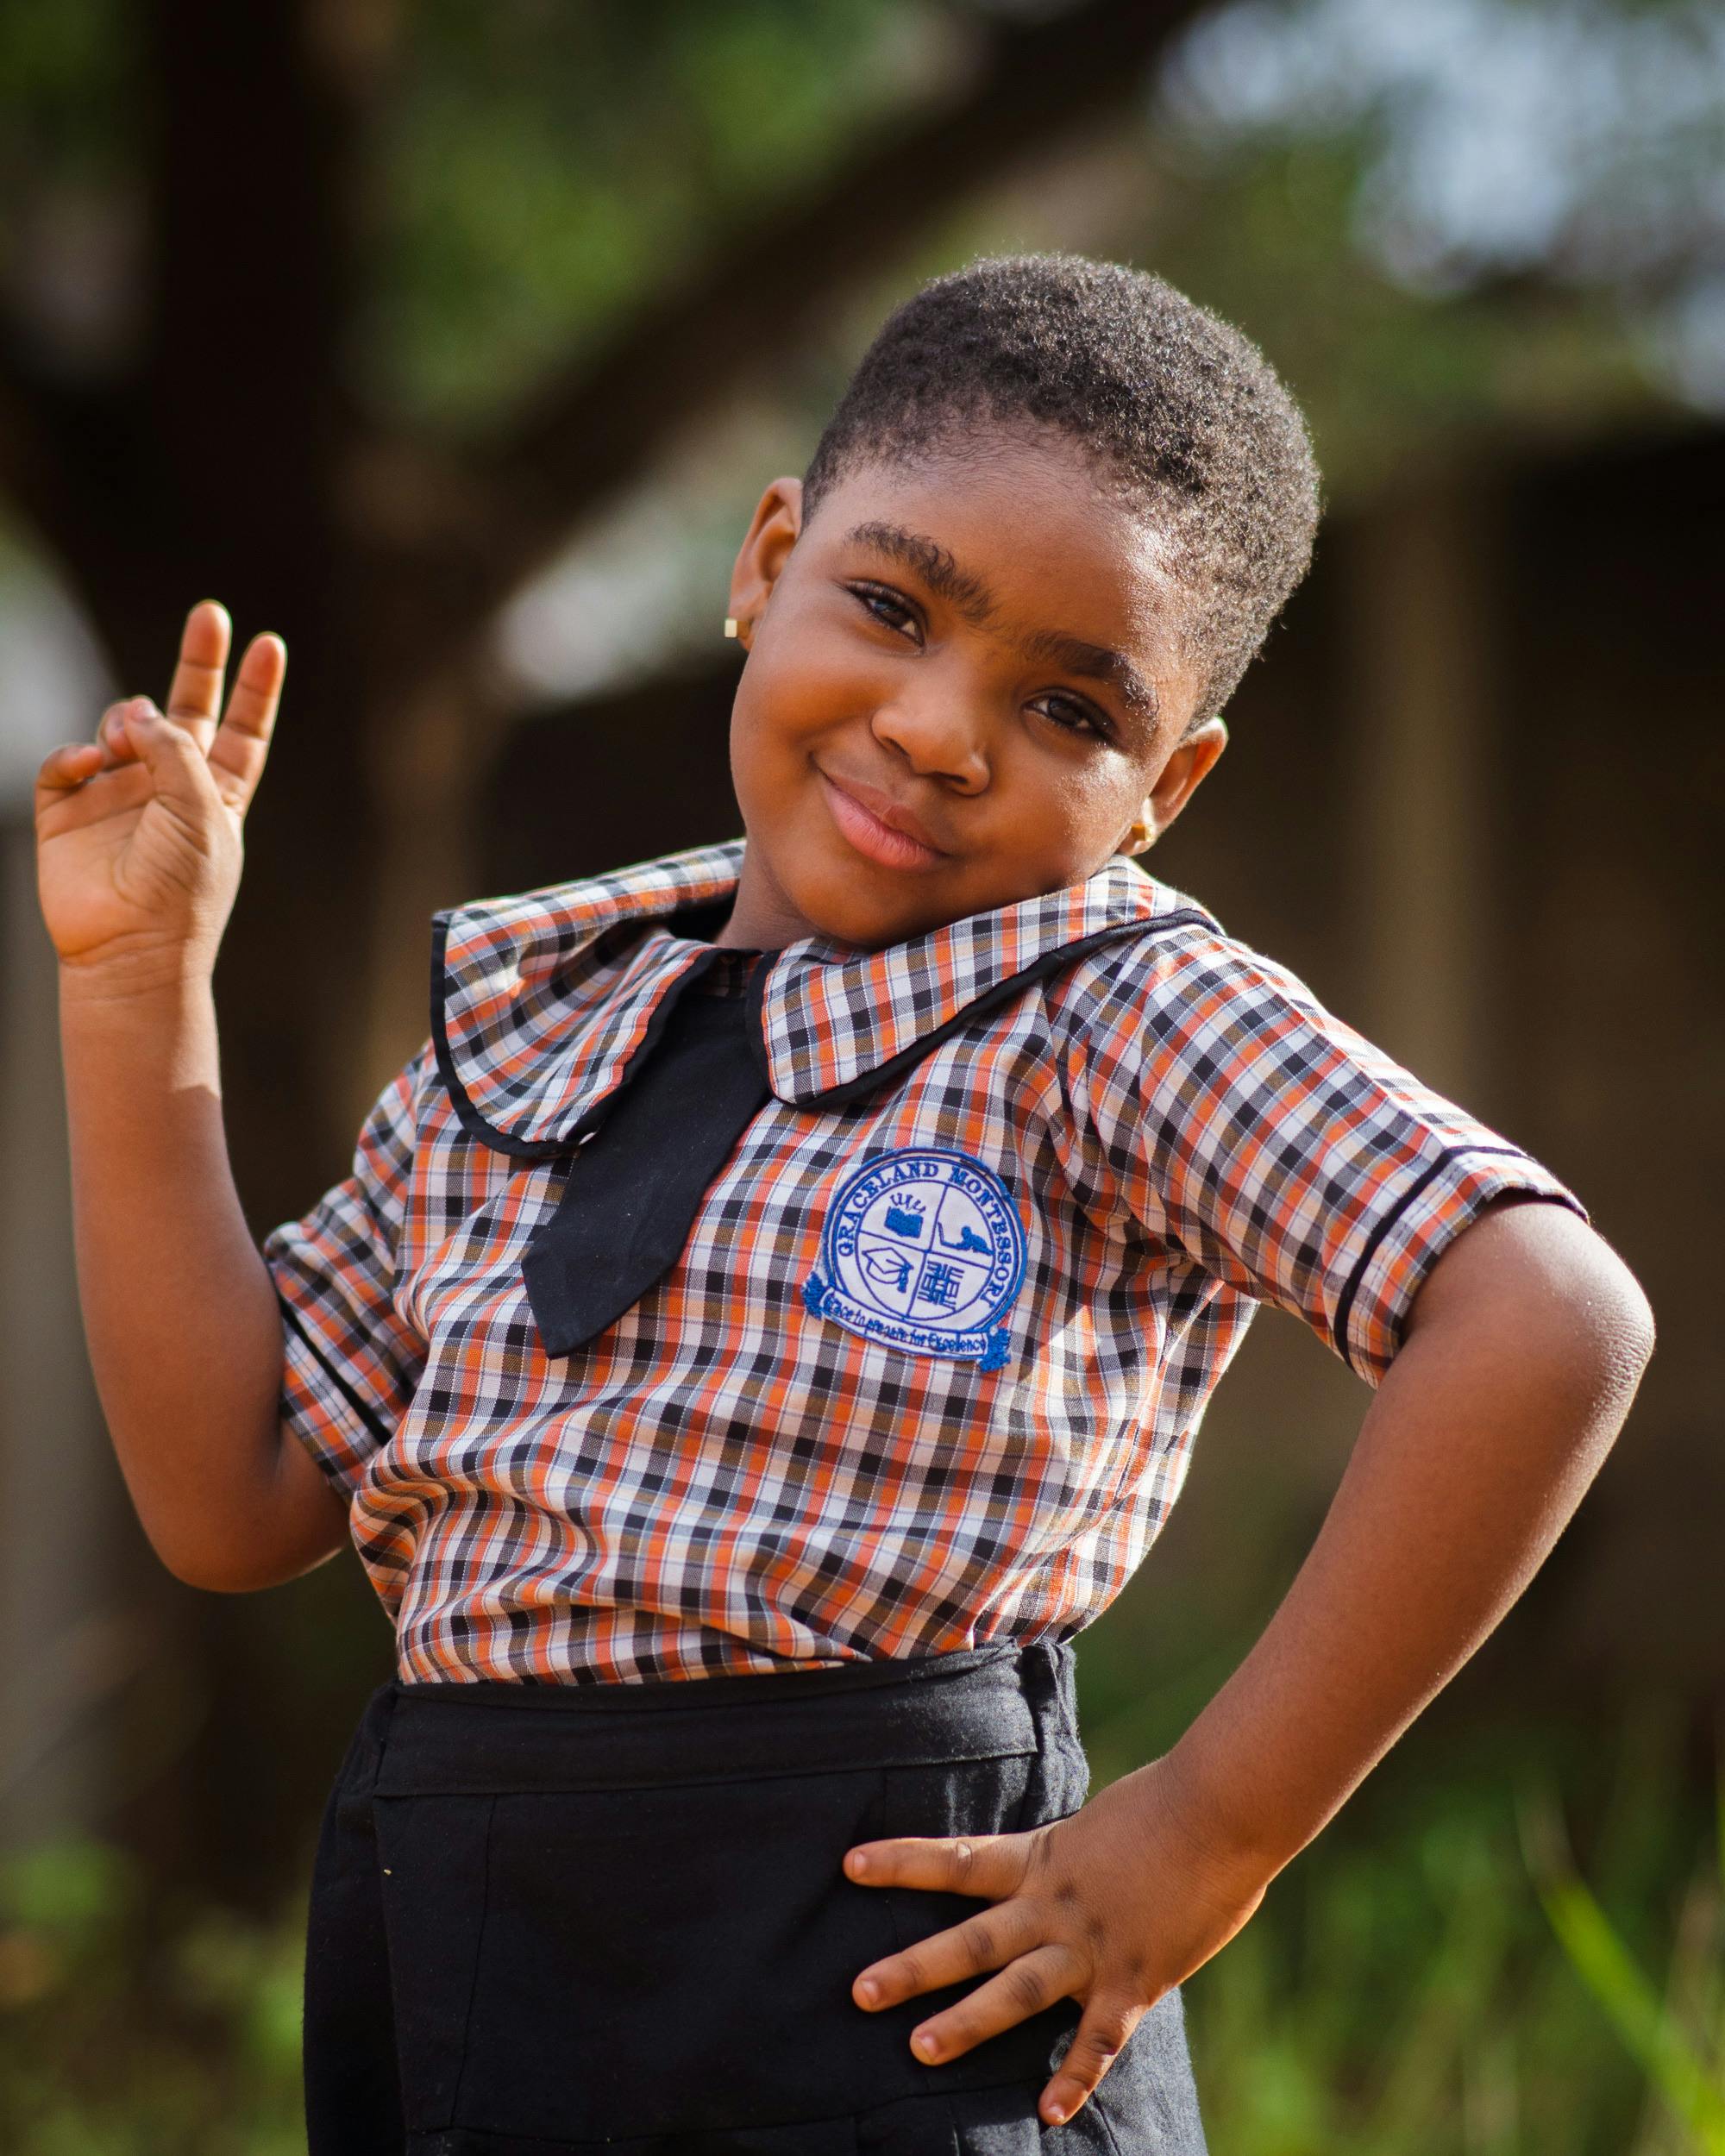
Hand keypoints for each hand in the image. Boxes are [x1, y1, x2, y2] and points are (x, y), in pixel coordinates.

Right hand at [34, 599, 285, 983]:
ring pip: (122, 723)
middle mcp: (168, 788)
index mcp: (215, 796)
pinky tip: (90, 761)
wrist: (127, 948)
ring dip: (128, 719)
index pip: (242, 732)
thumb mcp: (200, 811)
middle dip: (199, 662)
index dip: (256, 690)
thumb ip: (177, 751)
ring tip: (125, 742)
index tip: (269, 643)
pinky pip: (66, 758)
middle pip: (187, 711)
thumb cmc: (180, 889)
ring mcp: (117, 795)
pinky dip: (76, 753)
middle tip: (210, 614)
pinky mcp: (66, 810)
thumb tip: (139, 714)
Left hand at [844, 1755, 1266, 2126]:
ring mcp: (1091, 1946)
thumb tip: (1065, 1868)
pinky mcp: (1135, 1979)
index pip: (957, 1860)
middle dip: (914, 1967)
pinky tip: (1048, 2113)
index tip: (849, 1864)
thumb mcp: (1099, 1824)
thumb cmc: (1168, 1806)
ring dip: (967, 2022)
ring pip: (1016, 1991)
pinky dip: (1075, 2078)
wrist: (1220, 1810)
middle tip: (860, 1991)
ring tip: (917, 2050)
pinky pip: (1097, 2039)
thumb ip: (1072, 1858)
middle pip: (971, 1940)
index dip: (902, 1862)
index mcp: (1043, 1858)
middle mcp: (1054, 1905)